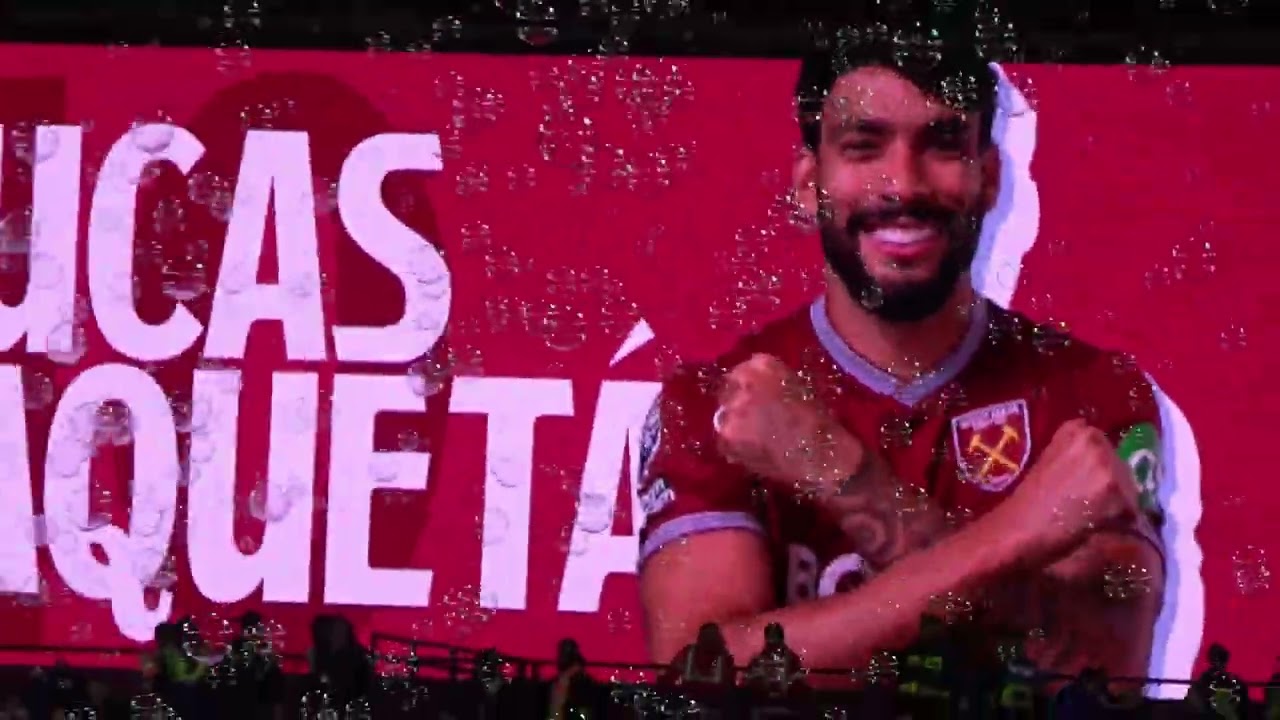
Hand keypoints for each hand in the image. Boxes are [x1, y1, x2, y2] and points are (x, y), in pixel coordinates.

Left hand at [715, 353, 861, 492]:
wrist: (822, 457)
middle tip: (751, 418)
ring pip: (723, 414)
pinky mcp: (726, 436)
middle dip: (736, 402)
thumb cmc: (818, 421)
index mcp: (762, 365)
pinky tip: (752, 450)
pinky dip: (734, 445)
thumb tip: (757, 386)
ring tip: (753, 436)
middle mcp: (742, 382)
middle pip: (728, 390)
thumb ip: (772, 381)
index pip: (742, 371)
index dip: (746, 386)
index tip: (753, 397)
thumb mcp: (798, 387)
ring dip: (734, 423)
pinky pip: (723, 439)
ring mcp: (731, 409)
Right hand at [1004, 419, 1140, 564]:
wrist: (1020, 528)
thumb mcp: (1048, 458)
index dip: (1095, 463)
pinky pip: (1131, 508)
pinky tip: (1100, 525)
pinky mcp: (1119, 495)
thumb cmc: (1028, 497)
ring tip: (1095, 514)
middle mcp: (1096, 442)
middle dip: (1111, 480)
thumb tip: (1099, 459)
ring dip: (1118, 499)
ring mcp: (1109, 468)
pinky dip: (1120, 518)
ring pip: (1128, 485)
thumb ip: (1074, 451)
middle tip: (1091, 499)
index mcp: (1076, 430)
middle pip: (1118, 462)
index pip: (1100, 442)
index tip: (1085, 477)